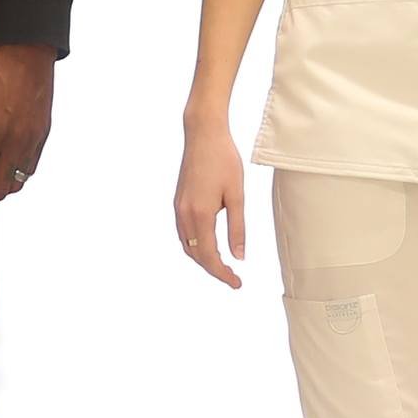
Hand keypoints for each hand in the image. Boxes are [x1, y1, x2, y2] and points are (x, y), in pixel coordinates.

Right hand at [173, 118, 249, 287]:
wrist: (203, 134)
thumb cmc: (224, 160)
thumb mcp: (237, 195)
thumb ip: (237, 228)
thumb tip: (239, 257)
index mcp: (200, 215)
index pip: (209, 256)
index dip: (222, 274)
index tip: (237, 283)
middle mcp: (184, 214)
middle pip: (195, 255)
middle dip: (213, 269)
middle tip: (234, 278)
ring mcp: (178, 208)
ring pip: (187, 245)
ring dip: (203, 259)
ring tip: (223, 266)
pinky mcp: (178, 202)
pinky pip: (184, 233)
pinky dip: (195, 245)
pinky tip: (208, 245)